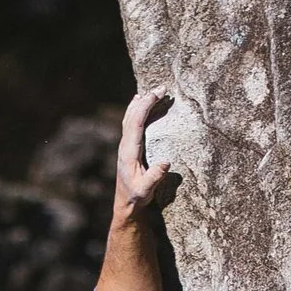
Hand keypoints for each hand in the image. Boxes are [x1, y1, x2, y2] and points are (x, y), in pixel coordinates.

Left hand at [115, 86, 178, 220]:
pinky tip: (138, 102)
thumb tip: (166, 162)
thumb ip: (154, 177)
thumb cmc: (136, 196)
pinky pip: (131, 122)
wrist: (125, 203)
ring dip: (140, 102)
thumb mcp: (145, 190)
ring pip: (130, 117)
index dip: (146, 106)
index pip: (137, 122)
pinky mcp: (127, 146)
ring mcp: (124, 144)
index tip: (158, 94)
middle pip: (133, 115)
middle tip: (162, 87)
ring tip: (152, 91)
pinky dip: (136, 110)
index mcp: (129, 151)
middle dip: (146, 99)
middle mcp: (124, 144)